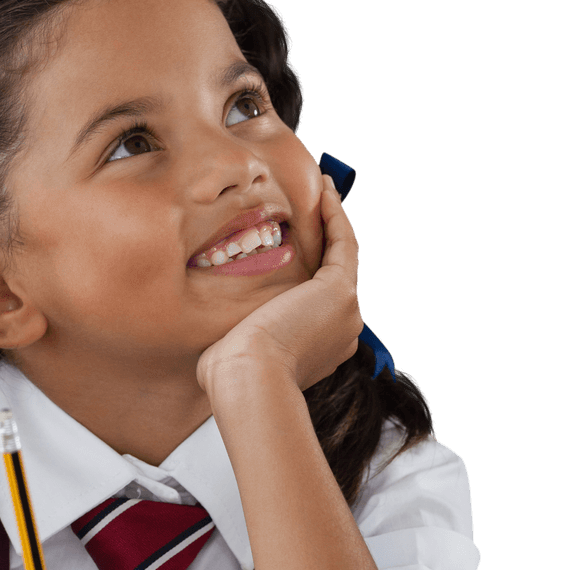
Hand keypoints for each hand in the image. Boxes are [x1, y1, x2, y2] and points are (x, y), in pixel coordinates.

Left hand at [197, 174, 363, 393]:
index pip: (317, 304)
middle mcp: (340, 331)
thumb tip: (222, 343)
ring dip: (334, 221)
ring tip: (323, 189)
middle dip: (325, 240)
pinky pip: (344, 244)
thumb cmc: (234, 377)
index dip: (308, 271)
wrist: (250, 380)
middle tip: (313, 205)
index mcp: (319, 350)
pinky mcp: (341, 291)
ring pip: (343, 257)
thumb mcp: (236, 356)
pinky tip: (325, 192)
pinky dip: (336, 217)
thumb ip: (240, 342)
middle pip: (333, 277)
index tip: (295, 244)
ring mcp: (346, 312)